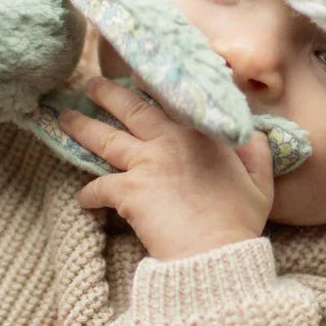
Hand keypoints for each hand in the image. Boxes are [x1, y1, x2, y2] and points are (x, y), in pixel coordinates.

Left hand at [58, 78, 273, 259]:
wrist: (214, 253)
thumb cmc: (239, 220)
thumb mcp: (260, 181)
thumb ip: (256, 151)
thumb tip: (253, 132)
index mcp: (202, 133)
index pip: (172, 98)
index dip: (153, 84)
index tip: (138, 72)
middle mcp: (170, 140)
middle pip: (131, 109)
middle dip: (108, 93)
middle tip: (91, 85)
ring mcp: (147, 163)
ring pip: (105, 139)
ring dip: (82, 127)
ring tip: (65, 118)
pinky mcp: (128, 191)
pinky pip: (98, 187)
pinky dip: (88, 193)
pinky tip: (84, 199)